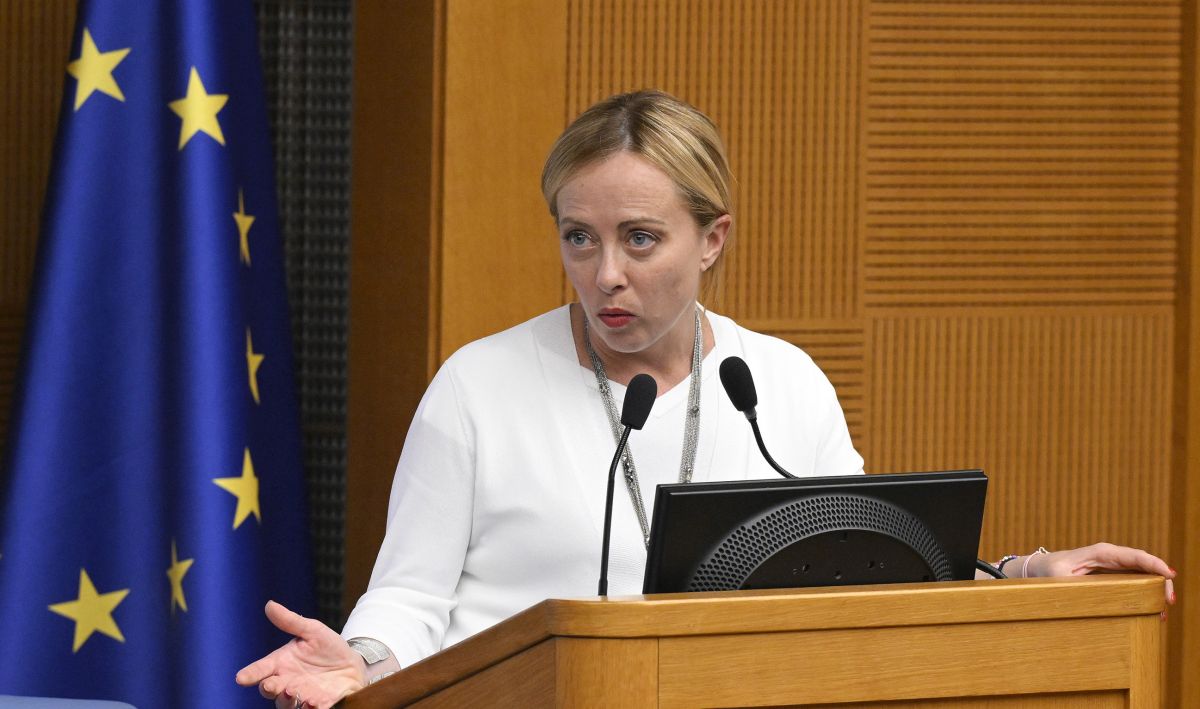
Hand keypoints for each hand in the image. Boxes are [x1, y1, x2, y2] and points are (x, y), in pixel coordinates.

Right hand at [236, 601, 366, 708]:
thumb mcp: (312, 630)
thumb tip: (270, 605)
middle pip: (269, 690)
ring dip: (287, 701)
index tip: (241, 678)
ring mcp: (302, 695)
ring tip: (293, 693)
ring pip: (286, 704)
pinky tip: (314, 703)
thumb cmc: (328, 647)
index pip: (260, 669)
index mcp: (281, 663)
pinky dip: (311, 708)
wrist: (352, 664)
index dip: (250, 674)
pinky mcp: (320, 705)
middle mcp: (287, 682)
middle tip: (271, 685)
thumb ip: (291, 621)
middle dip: (268, 688)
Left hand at [1027, 542, 1176, 608]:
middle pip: (1144, 565)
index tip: (1169, 574)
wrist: (1040, 569)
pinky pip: (1135, 581)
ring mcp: (1114, 566)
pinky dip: (1146, 593)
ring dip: (1156, 589)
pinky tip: (1152, 610)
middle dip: (1161, 580)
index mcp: (1101, 552)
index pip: (1133, 556)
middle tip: (1169, 601)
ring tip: (1163, 611)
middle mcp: (1111, 557)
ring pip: (1143, 574)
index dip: (1153, 564)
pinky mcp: (1113, 575)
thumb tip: (1088, 597)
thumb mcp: (1057, 577)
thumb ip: (1073, 584)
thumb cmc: (1048, 570)